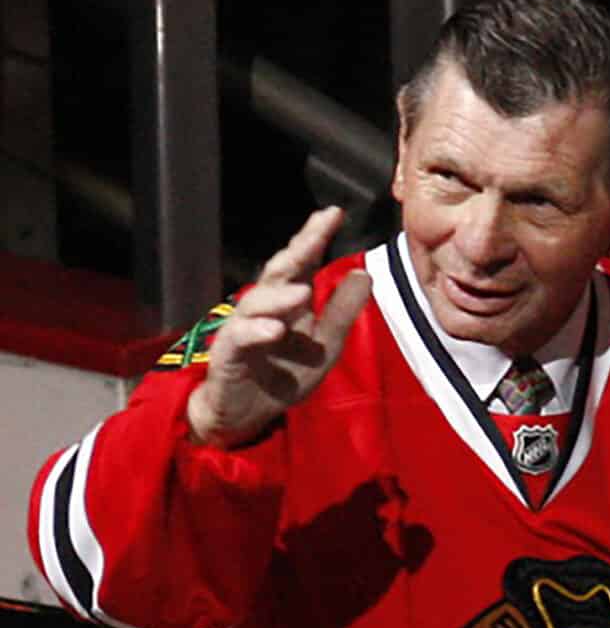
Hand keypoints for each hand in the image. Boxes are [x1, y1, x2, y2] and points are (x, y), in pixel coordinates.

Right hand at [186, 206, 370, 449]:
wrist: (247, 414)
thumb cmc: (285, 374)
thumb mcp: (325, 345)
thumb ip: (342, 312)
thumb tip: (364, 275)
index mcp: (290, 301)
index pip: (302, 263)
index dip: (314, 237)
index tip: (334, 213)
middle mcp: (266, 307)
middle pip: (279, 271)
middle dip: (297, 249)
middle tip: (318, 230)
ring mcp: (244, 327)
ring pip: (257, 301)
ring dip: (280, 296)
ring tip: (304, 292)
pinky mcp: (228, 353)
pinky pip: (239, 336)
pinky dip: (256, 331)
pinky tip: (275, 330)